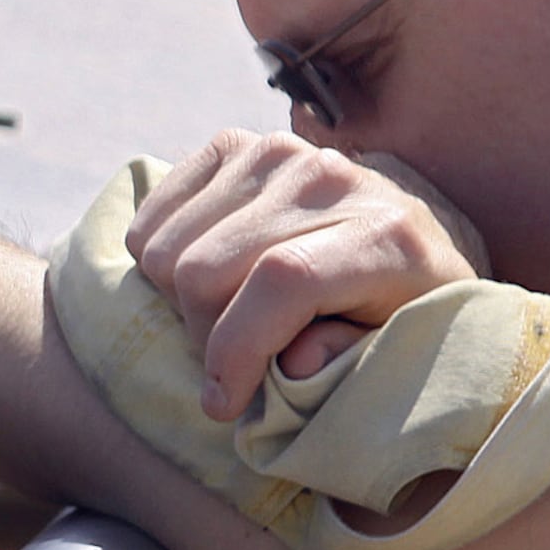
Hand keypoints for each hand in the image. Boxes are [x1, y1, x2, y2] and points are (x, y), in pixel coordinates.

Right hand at [125, 131, 479, 419]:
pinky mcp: (235, 146)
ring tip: (224, 315)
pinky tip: (207, 274)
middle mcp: (328, 179)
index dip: (237, 350)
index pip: (282, 280)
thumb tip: (292, 364)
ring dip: (181, 300)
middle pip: (205, 269)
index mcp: (383, 234)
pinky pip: (151, 216)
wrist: (399, 240)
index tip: (222, 403)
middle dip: (204, 335)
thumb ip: (343, 359)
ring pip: (166, 249)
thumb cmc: (393, 314)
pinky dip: (159, 259)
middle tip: (231, 360)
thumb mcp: (388, 350)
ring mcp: (276, 153)